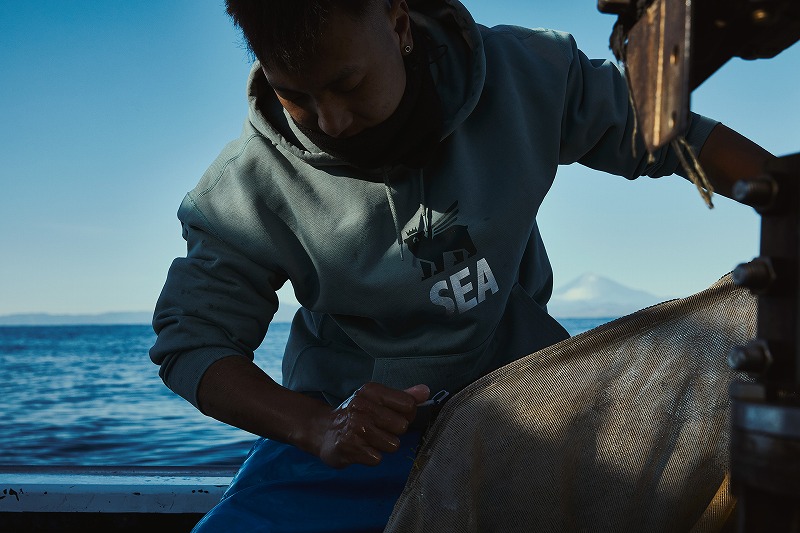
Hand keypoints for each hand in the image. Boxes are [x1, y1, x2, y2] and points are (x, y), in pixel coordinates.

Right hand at [315, 382, 429, 467]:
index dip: (406, 415)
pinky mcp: (349, 447)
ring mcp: (354, 427)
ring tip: (368, 440)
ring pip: (392, 445)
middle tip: (377, 429)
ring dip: (382, 446)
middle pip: (402, 427)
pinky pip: (378, 458)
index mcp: (371, 391)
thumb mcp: (377, 400)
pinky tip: (360, 449)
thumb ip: (403, 396)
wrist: (322, 430)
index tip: (392, 416)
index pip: (409, 405)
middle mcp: (362, 406)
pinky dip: (371, 457)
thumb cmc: (356, 414)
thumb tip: (426, 391)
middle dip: (393, 432)